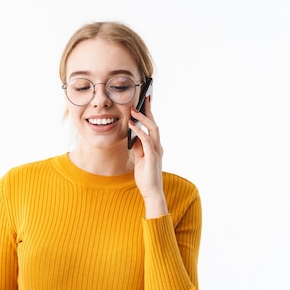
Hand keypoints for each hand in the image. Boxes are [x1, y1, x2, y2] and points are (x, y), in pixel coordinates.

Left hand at [128, 96, 167, 217]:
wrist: (151, 191)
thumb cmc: (145, 176)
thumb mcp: (140, 158)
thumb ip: (138, 146)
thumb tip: (133, 135)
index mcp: (155, 146)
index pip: (152, 126)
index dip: (149, 113)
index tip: (145, 101)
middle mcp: (158, 146)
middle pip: (154, 123)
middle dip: (148, 110)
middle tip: (143, 97)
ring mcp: (156, 151)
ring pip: (152, 129)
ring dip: (143, 118)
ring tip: (133, 110)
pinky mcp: (152, 157)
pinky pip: (146, 140)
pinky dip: (139, 131)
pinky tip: (131, 125)